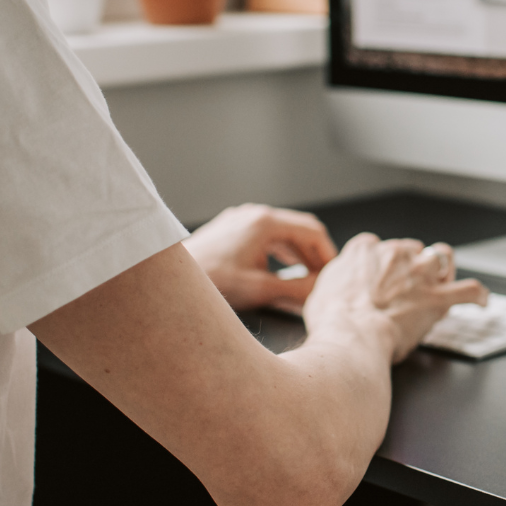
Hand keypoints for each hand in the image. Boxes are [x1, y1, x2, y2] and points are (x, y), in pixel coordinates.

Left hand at [183, 204, 337, 310]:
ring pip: (282, 232)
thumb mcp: (260, 289)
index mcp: (265, 222)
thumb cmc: (211, 281)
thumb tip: (321, 291)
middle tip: (324, 278)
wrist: (170, 281)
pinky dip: (280, 252)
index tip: (335, 273)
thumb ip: (296, 290)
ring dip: (298, 254)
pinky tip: (281, 270)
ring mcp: (240, 219)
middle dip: (314, 254)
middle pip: (298, 229)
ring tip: (307, 277)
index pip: (312, 231)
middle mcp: (254, 214)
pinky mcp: (230, 229)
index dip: (328, 254)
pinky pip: (264, 236)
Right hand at [303, 234, 487, 362]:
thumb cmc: (333, 320)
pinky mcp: (438, 298)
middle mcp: (395, 253)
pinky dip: (477, 295)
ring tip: (443, 278)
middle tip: (404, 287)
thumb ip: (338, 278)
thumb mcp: (322, 289)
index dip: (379, 263)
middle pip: (411, 249)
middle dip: (410, 265)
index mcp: (365, 249)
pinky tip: (480, 300)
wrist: (351, 336)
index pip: (377, 246)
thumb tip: (341, 283)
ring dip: (443, 267)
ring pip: (442, 255)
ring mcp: (419, 273)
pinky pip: (469, 291)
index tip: (378, 278)